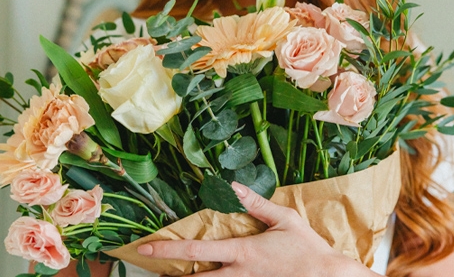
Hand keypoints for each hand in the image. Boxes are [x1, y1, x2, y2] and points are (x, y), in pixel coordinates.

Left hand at [136, 182, 379, 276]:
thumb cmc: (307, 247)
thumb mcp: (284, 219)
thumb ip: (256, 203)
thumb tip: (232, 185)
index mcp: (242, 251)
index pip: (196, 250)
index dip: (168, 249)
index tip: (146, 247)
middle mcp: (239, 274)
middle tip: (153, 271)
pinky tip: (207, 276)